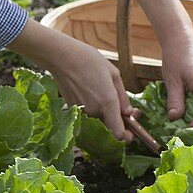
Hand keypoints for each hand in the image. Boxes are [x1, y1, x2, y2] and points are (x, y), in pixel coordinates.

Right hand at [6, 19, 136, 139]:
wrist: (61, 57)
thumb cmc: (88, 60)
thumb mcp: (113, 74)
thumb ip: (123, 96)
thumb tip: (128, 112)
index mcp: (108, 102)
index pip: (118, 134)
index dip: (126, 136)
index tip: (131, 130)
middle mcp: (94, 110)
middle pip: (109, 121)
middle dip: (115, 112)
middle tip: (116, 95)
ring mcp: (82, 110)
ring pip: (98, 114)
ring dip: (102, 105)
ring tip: (99, 83)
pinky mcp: (72, 108)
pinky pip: (87, 109)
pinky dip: (90, 102)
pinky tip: (88, 85)